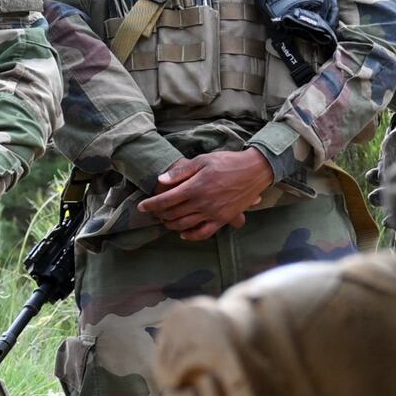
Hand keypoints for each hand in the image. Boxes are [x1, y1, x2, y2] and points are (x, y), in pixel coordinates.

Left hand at [137, 146, 275, 240]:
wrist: (254, 171)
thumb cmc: (227, 162)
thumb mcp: (203, 160)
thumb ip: (181, 172)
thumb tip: (161, 180)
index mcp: (195, 187)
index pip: (165, 200)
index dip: (151, 205)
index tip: (141, 207)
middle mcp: (202, 203)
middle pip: (173, 215)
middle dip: (159, 215)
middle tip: (154, 212)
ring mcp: (212, 214)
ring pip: (184, 225)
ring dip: (171, 225)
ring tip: (165, 221)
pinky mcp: (222, 220)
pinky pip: (203, 233)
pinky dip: (190, 235)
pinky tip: (183, 233)